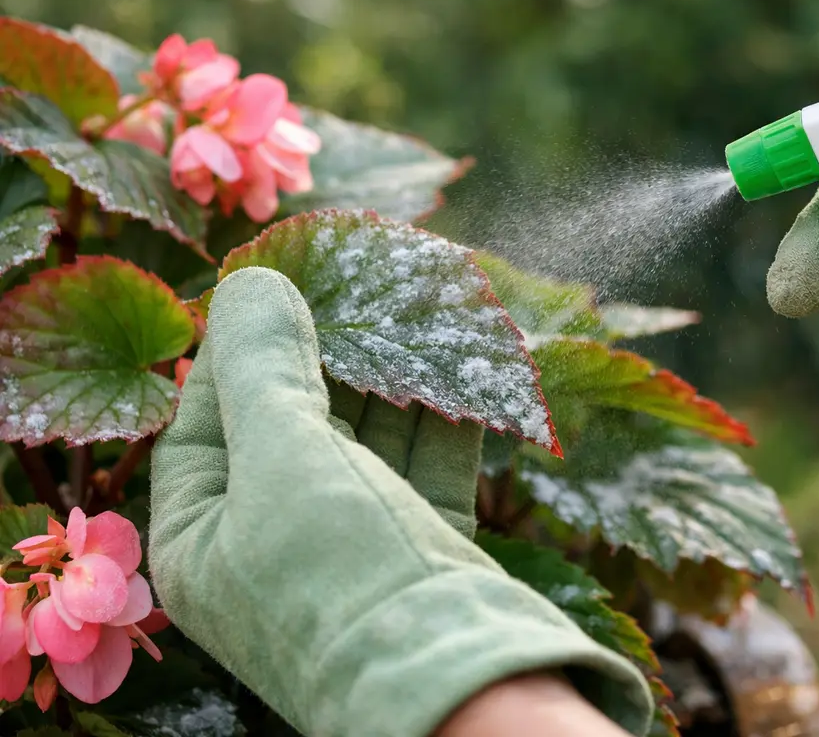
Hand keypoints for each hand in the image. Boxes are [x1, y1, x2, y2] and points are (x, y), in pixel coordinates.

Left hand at [148, 267, 652, 736]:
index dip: (239, 348)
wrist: (455, 685)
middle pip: (295, 422)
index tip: (278, 286)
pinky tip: (465, 363)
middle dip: (333, 353)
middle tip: (360, 283)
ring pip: (369, 439)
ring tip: (420, 307)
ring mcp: (349, 545)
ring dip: (396, 375)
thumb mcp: (284, 461)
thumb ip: (264, 369)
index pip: (205, 421)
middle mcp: (271, 542)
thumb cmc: (341, 578)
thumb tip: (251, 285)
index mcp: (203, 537)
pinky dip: (444, 415)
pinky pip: (424, 466)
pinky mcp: (419, 547)